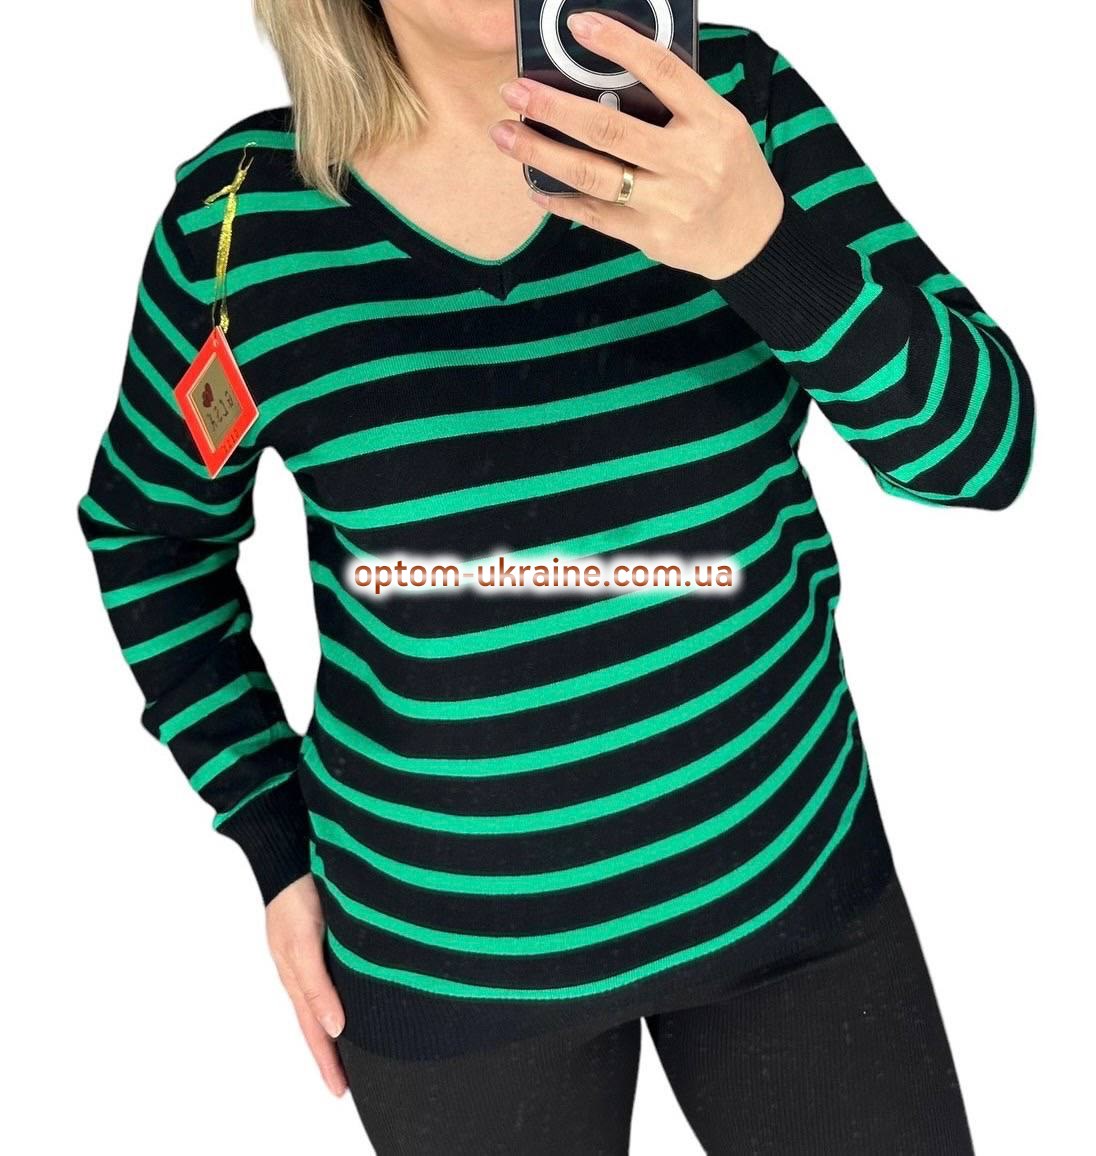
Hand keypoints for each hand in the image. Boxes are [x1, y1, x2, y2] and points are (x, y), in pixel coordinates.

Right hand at [265, 874, 347, 1096]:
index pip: (315, 1029)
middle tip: (346, 1083)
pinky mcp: (327, 933)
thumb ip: (317, 986)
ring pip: (329, 997)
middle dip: (333, 1051)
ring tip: (357, 1051)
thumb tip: (335, 1028)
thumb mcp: (301, 944)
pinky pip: (335, 972)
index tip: (339, 1091)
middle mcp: (307, 967)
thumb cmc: (293, 896)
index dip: (327, 1060)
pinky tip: (360, 997)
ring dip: (341, 1024)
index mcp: (297, 975)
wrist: (293, 851)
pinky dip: (343, 993)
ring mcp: (315, 950)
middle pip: (320, 1019)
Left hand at [489, 10, 784, 280]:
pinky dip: (560, 200)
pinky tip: (533, 184)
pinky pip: (595, 216)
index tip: (577, 26)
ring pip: (593, 175)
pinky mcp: (650, 235)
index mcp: (710, 121)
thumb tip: (608, 77)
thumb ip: (673, 104)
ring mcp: (668, 202)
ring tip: (505, 134)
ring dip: (541, 152)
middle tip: (515, 91)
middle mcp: (689, 162)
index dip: (617, 45)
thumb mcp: (718, 125)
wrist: (751, 238)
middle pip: (610, 129)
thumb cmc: (729, 173)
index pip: (660, 72)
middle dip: (554, 108)